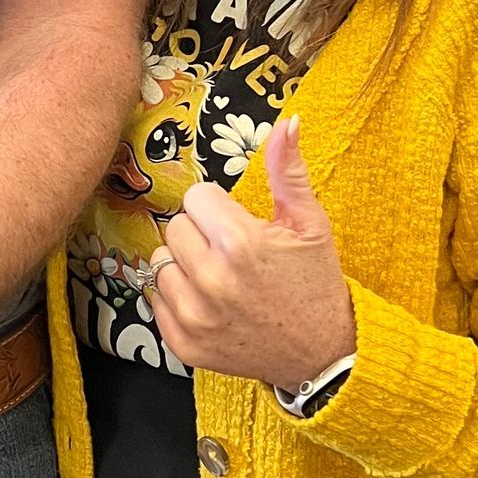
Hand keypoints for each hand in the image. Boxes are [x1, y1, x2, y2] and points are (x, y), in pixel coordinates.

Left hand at [151, 115, 355, 388]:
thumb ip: (289, 171)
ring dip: (185, 265)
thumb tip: (286, 122)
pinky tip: (210, 302)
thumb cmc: (315, 283)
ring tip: (220, 278)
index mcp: (239, 243)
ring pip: (161, 261)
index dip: (219, 208)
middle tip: (232, 253)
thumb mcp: (310, 224)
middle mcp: (210, 280)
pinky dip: (177, 298)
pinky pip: (156, 299)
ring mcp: (194, 317)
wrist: (321, 355)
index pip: (196, 198)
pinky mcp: (184, 344)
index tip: (240, 225)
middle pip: (175, 227)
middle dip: (201, 234)